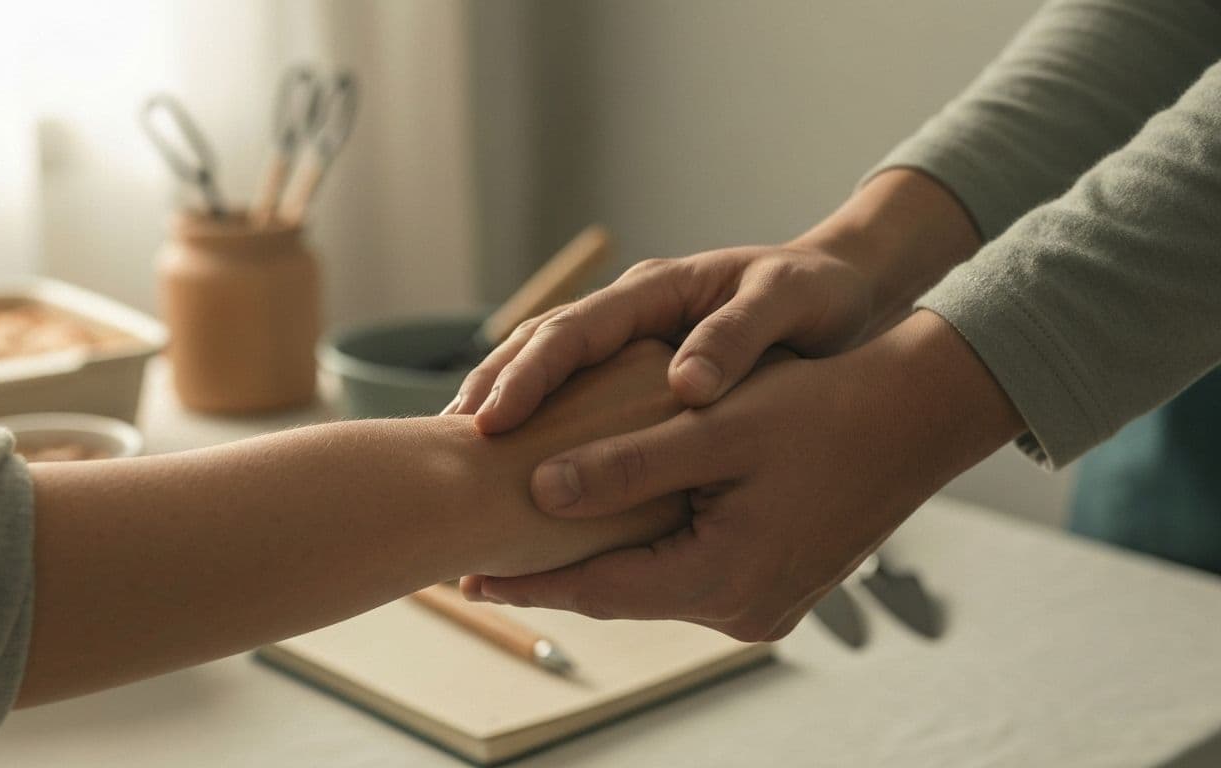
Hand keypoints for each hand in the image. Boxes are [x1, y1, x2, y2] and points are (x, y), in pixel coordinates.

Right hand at [445, 169, 982, 434]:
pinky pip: (575, 397)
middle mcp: (630, 312)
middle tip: (449, 446)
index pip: (572, 330)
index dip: (527, 376)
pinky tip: (521, 470)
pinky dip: (543, 428)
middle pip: (539, 347)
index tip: (491, 423)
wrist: (844, 291)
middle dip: (492, 392)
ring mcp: (629, 341)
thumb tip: (685, 387)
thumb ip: (737, 338)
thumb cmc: (817, 295)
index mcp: (655, 290)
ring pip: (547, 370)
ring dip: (503, 408)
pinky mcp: (637, 374)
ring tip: (459, 461)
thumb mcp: (788, 305)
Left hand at [461, 312, 1023, 640]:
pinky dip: (645, 553)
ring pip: (653, 585)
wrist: (920, 415)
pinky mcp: (776, 589)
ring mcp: (764, 606)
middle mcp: (742, 609)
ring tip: (530, 543)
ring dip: (597, 562)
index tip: (464, 578)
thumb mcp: (714, 428)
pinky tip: (608, 531)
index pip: (598, 589)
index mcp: (723, 578)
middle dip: (554, 575)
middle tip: (480, 566)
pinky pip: (688, 576)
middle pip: (621, 594)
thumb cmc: (822, 408)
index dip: (527, 582)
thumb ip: (625, 466)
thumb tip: (538, 493)